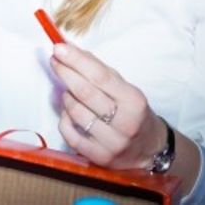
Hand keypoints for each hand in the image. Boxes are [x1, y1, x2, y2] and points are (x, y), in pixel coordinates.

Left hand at [51, 42, 167, 169]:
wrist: (149, 148)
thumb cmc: (132, 112)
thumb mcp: (124, 88)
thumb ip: (98, 70)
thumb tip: (71, 50)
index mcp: (133, 101)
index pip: (99, 76)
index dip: (76, 60)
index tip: (59, 48)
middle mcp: (125, 123)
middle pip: (85, 93)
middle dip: (65, 72)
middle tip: (55, 60)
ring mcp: (112, 142)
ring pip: (75, 112)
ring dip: (66, 97)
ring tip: (69, 92)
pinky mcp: (99, 157)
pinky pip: (69, 133)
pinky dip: (64, 119)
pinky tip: (69, 113)